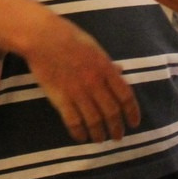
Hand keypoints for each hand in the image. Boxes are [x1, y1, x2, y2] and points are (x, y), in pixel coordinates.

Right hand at [20, 10, 140, 143]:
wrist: (43, 38)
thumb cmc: (70, 38)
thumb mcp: (95, 48)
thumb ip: (108, 64)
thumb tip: (121, 72)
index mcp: (106, 69)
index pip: (125, 96)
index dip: (132, 112)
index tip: (134, 123)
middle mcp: (95, 83)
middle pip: (111, 112)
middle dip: (116, 128)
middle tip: (118, 137)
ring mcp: (77, 92)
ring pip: (94, 120)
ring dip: (99, 133)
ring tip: (101, 140)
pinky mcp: (60, 98)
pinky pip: (73, 121)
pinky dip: (79, 133)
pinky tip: (82, 138)